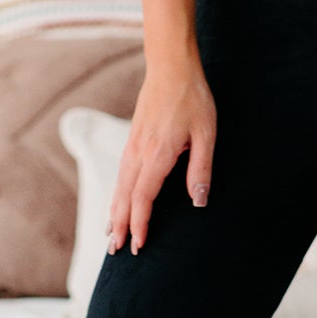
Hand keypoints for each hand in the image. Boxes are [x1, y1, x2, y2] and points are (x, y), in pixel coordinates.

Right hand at [106, 60, 215, 255]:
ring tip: (109, 234)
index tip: (138, 245)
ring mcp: (133, 145)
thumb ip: (201, 168)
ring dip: (114, 211)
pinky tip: (117, 201)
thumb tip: (199, 201)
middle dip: (120, 225)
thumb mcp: (207, 133)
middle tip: (115, 250)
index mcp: (158, 154)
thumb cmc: (193, 98)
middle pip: (125, 197)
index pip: (143, 198)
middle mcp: (139, 153)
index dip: (140, 224)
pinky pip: (121, 173)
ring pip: (119, 186)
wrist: (171, 67)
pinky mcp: (133, 139)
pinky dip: (116, 193)